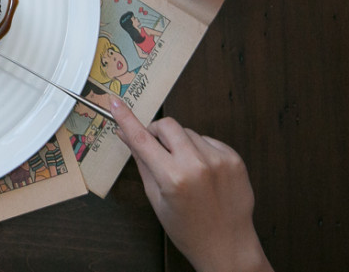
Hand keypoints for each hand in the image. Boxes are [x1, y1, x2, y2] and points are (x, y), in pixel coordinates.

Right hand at [108, 96, 272, 271]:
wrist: (227, 246)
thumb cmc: (187, 229)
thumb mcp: (156, 198)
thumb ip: (142, 162)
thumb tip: (126, 134)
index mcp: (173, 178)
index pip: (142, 139)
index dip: (126, 119)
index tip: (115, 103)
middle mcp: (197, 165)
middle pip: (168, 125)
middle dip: (157, 132)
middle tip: (156, 148)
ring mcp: (219, 160)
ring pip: (188, 132)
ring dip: (181, 144)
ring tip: (186, 169)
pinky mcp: (234, 158)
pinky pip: (207, 140)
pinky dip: (200, 150)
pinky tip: (203, 171)